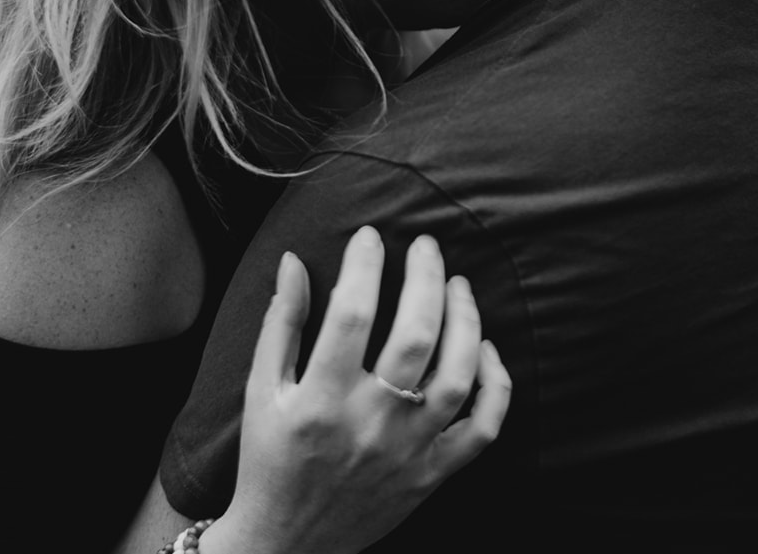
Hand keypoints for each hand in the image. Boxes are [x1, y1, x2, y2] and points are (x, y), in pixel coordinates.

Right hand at [201, 226, 510, 553]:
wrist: (285, 544)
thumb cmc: (269, 458)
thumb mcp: (262, 391)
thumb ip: (281, 323)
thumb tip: (292, 259)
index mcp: (319, 399)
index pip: (352, 313)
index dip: (365, 265)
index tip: (370, 235)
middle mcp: (368, 423)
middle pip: (415, 335)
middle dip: (426, 278)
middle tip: (426, 245)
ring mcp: (406, 451)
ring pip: (456, 376)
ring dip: (465, 321)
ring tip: (459, 285)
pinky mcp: (431, 475)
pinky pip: (481, 429)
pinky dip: (494, 387)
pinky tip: (485, 349)